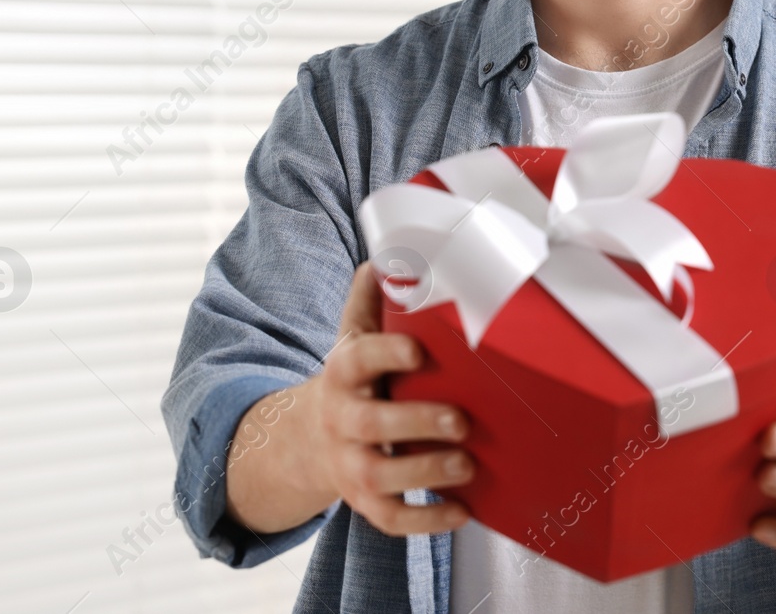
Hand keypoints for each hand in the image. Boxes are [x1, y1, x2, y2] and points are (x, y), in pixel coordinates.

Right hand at [225, 261, 474, 536]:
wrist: (308, 439)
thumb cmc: (352, 380)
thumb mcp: (353, 337)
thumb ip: (371, 299)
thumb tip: (390, 253)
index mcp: (343, 372)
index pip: (358, 359)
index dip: (386, 354)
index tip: (418, 351)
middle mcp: (342, 420)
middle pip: (371, 424)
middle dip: (417, 424)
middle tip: (460, 421)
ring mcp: (350, 465)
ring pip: (381, 477)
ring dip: (426, 474)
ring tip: (467, 466)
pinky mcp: (364, 501)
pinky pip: (391, 520)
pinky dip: (426, 522)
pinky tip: (461, 511)